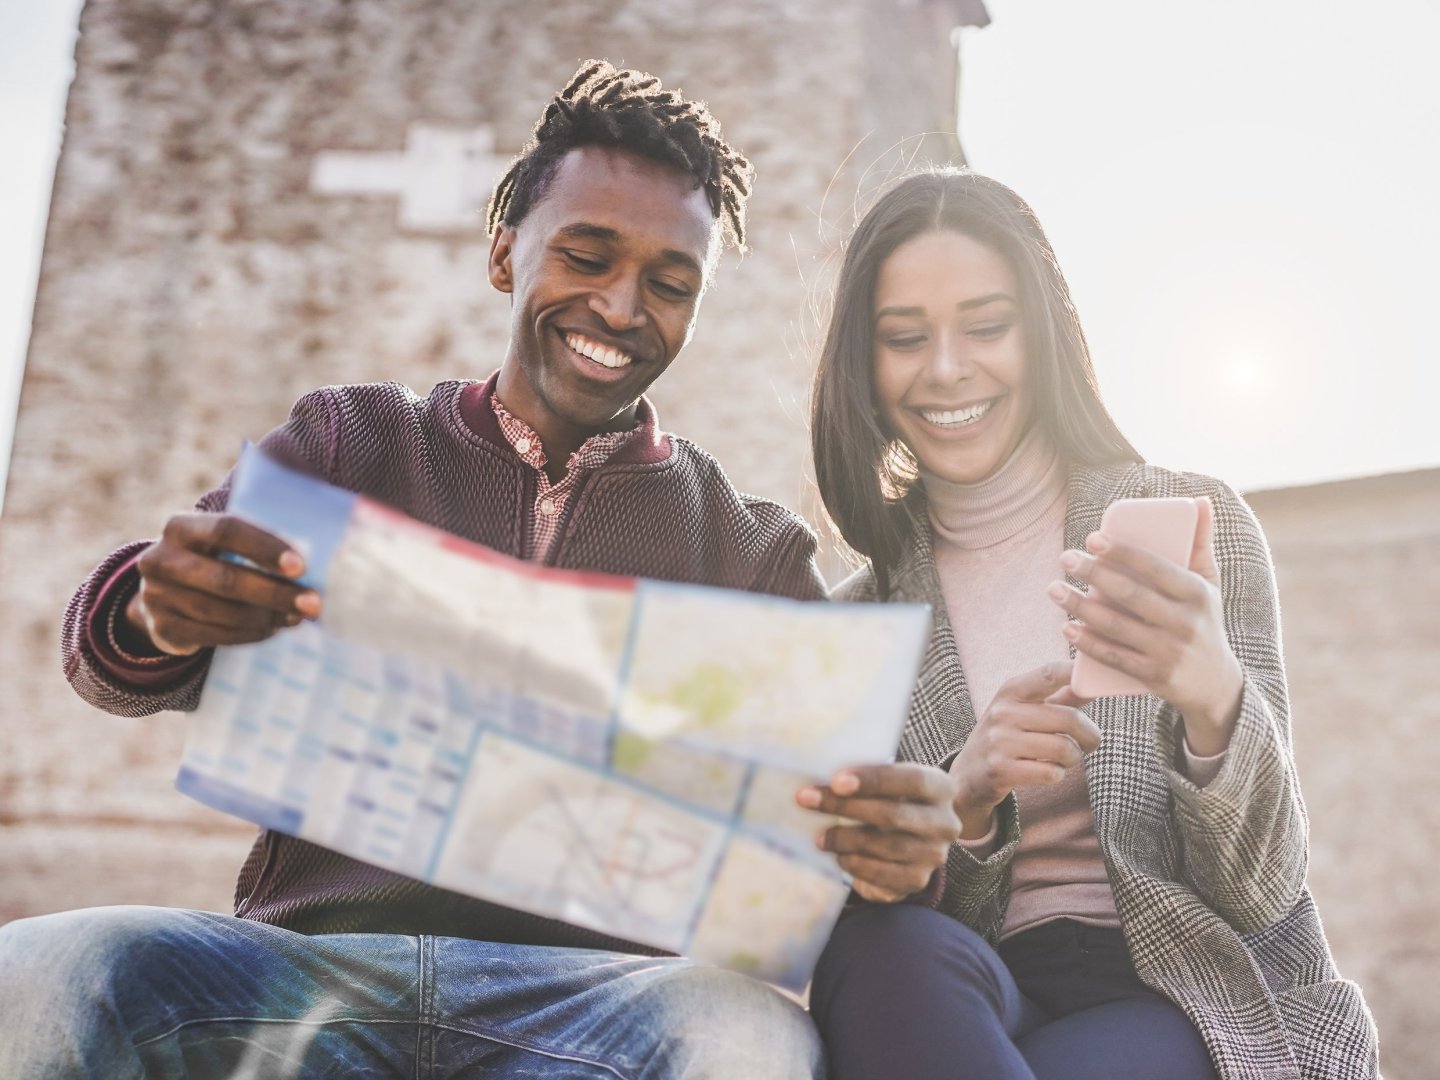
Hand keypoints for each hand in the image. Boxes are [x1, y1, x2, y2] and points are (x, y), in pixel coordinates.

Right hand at [125, 512, 319, 655]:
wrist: (165, 591)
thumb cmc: (214, 557)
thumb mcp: (224, 539)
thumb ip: (260, 532)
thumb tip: (333, 526)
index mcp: (181, 526)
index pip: (228, 530)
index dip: (266, 547)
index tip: (302, 566)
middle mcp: (161, 559)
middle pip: (226, 579)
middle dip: (275, 593)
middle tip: (313, 603)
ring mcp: (157, 596)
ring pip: (222, 612)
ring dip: (267, 617)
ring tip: (298, 616)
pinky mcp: (163, 628)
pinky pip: (215, 635)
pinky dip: (250, 634)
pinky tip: (273, 628)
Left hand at [796, 763, 960, 902]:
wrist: (913, 839)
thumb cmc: (891, 800)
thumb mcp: (890, 784)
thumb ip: (868, 779)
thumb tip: (821, 777)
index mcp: (941, 788)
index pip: (910, 779)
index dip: (873, 780)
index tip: (836, 781)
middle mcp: (945, 822)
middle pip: (893, 814)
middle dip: (845, 807)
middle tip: (809, 800)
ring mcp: (934, 855)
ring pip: (886, 846)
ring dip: (846, 839)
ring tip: (820, 835)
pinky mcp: (918, 880)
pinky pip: (883, 874)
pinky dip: (856, 864)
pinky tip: (839, 855)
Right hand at [949, 661, 1100, 838]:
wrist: (968, 775)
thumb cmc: (1006, 737)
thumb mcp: (1024, 710)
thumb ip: (1060, 696)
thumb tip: (1093, 680)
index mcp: (1011, 691)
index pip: (1050, 673)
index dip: (1076, 673)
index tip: (1096, 678)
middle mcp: (1003, 712)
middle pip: (1069, 718)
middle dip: (1089, 735)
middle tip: (1090, 742)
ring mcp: (1000, 741)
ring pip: (1064, 748)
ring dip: (1073, 758)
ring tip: (1065, 758)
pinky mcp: (1001, 770)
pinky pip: (1051, 773)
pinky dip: (1057, 774)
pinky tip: (1047, 771)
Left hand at [1047, 495, 1243, 754]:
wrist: (1216, 683)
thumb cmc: (1204, 621)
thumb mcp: (1210, 584)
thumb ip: (1201, 543)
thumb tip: (1199, 500)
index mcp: (1198, 594)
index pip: (1156, 568)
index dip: (1123, 552)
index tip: (1092, 538)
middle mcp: (1185, 623)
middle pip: (1130, 595)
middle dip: (1093, 574)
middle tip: (1065, 557)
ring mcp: (1169, 652)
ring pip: (1116, 626)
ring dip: (1080, 607)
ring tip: (1054, 588)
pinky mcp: (1154, 677)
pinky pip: (1115, 657)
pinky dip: (1088, 643)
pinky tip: (1066, 627)